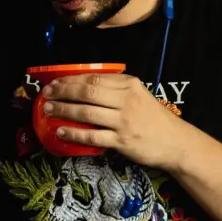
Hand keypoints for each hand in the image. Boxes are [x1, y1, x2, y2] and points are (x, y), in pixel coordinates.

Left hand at [41, 73, 183, 168]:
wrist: (175, 142)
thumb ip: (115, 88)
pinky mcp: (123, 141)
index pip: (93, 78)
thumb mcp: (138, 95)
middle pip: (87, 92)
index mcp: (129, 85)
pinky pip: (93, 136)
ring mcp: (124, 121)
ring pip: (87, 113)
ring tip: (48, 110)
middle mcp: (126, 100)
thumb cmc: (153, 118)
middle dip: (63, 92)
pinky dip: (74, 134)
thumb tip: (82, 85)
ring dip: (64, 110)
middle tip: (46, 94)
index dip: (70, 80)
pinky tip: (61, 131)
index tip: (55, 82)